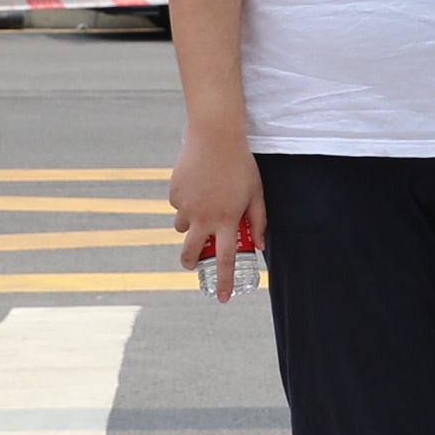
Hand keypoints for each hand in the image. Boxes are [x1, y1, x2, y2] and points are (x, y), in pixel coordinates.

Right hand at [171, 134, 265, 302]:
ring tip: (202, 207)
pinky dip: (185, 203)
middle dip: (190, 263)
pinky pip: (178, 206)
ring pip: (182, 228)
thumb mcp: (255, 193)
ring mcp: (186, 206)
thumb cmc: (240, 164)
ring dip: (190, 226)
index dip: (224, 281)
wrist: (215, 136)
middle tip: (193, 264)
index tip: (222, 298)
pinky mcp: (174, 193)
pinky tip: (196, 185)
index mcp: (226, 220)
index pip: (225, 260)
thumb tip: (260, 245)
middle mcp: (203, 217)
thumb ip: (258, 221)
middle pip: (190, 253)